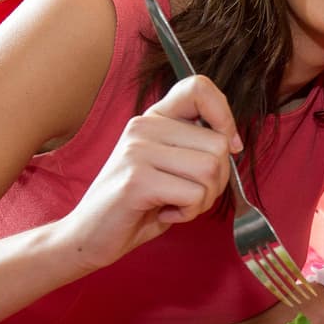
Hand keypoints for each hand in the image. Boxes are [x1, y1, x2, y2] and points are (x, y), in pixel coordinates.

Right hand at [61, 75, 242, 272]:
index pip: (199, 88)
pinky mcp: (136, 180)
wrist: (89, 235)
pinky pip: (194, 194)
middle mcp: (144, 126)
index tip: (226, 147)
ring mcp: (138, 151)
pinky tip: (165, 213)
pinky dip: (189, 213)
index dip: (224, 118)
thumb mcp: (171, 166)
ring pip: (210, 170)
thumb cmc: (139, 204)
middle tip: (190, 194)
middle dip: (218, 180)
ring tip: (176, 204)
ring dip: (204, 199)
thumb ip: (198, 147)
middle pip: (219, 144)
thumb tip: (234, 143)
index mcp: (155, 118)